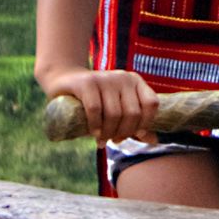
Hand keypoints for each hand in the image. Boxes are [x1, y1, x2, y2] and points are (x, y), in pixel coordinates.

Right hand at [42, 65, 158, 141]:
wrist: (65, 80)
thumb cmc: (96, 99)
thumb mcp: (118, 108)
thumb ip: (135, 123)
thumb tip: (154, 141)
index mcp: (135, 81)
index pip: (151, 104)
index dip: (145, 123)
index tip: (134, 135)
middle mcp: (123, 77)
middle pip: (132, 113)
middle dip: (124, 132)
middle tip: (115, 140)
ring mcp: (105, 77)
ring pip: (114, 114)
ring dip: (108, 133)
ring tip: (103, 140)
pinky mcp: (86, 82)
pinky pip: (95, 110)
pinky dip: (96, 126)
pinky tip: (95, 134)